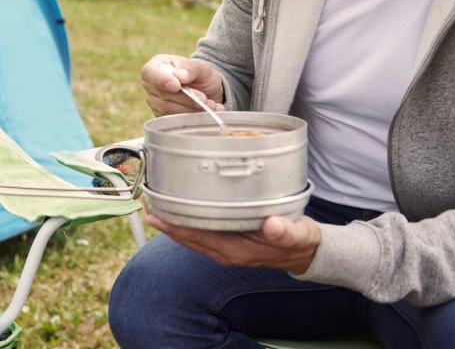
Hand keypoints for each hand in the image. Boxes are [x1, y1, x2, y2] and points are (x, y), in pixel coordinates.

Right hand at [141, 55, 224, 116]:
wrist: (209, 92)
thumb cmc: (201, 76)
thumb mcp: (201, 67)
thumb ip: (190, 68)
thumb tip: (179, 76)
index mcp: (157, 65)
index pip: (148, 72)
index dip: (161, 80)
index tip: (177, 86)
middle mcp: (152, 85)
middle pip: (161, 94)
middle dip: (185, 98)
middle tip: (203, 98)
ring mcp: (155, 102)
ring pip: (168, 109)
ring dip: (190, 109)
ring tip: (208, 104)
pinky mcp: (162, 117)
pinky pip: (173, 120)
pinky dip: (191, 117)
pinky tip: (205, 112)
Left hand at [144, 206, 320, 273]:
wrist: (306, 252)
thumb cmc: (299, 241)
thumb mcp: (296, 234)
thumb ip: (283, 231)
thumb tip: (272, 225)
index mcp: (235, 250)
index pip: (196, 238)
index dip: (174, 227)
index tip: (156, 214)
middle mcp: (225, 251)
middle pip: (187, 237)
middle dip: (167, 222)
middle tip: (148, 201)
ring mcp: (226, 248)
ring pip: (192, 235)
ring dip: (175, 222)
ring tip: (158, 204)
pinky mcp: (230, 241)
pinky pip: (202, 232)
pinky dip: (189, 221)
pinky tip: (182, 209)